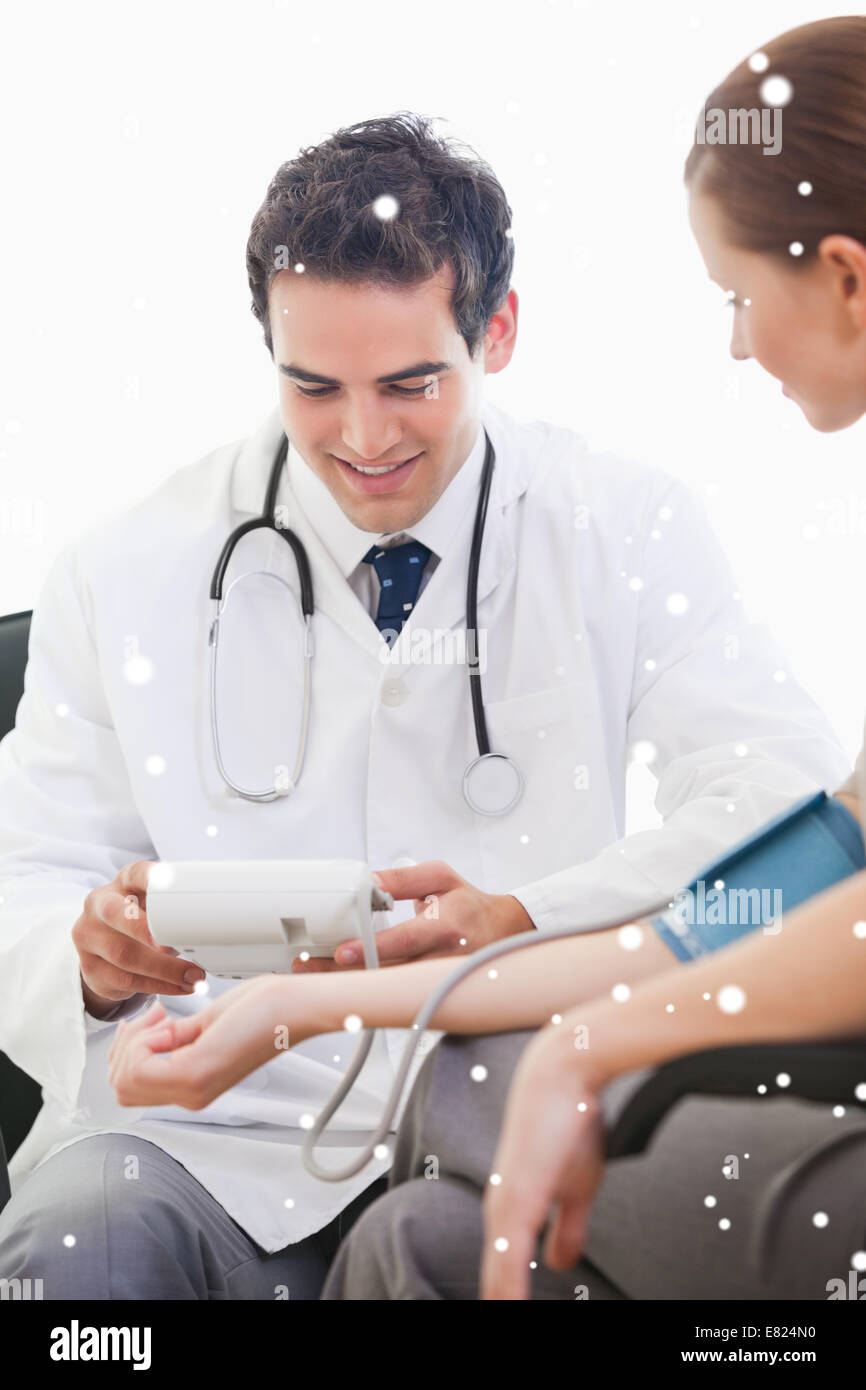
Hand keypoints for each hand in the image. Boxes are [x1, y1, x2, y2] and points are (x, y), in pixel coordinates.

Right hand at [72, 860, 205, 1016]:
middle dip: (145, 929)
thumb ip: (175, 907)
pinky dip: (158, 986)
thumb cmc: (141, 921)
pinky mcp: (90, 968)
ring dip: (165, 970)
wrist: (104, 951)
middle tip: (172, 942)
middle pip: (116, 914)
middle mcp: (99, 905)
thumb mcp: (153, 907)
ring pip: (124, 955)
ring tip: (194, 977)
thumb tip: (222, 917)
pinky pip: (126, 980)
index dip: (151, 878)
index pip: (136, 874)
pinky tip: (180, 988)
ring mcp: (89, 937)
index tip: (169, 883)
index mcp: (122, 883)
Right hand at [108, 975, 298, 1108]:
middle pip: (121, 1089)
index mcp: (192, 1085)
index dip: (125, 1052)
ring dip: (132, 1043)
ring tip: (162, 1020)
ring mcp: (193, 1090)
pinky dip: (143, 1041)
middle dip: (123, 1048)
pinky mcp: (197, 1075)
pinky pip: (139, 1068)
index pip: (130, 1088)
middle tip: (151, 1019)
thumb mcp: (205, 1025)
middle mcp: (191, 1095)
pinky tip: (168, 1025)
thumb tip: (143, 1038)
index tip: (147, 1022)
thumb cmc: (264, 1010)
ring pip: (124, 1081)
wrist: (294, 1007)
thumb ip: (174, 1039)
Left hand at [292, 860, 534, 972]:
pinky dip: (366, 995)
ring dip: (349, 985)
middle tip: (307, 967)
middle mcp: (440, 961)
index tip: (341, 952)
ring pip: (387, 990)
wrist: (504, 933)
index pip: (403, 942)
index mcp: (444, 929)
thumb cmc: (470, 905)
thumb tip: (369, 880)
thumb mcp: (440, 877)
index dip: (371, 949)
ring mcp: (436, 983)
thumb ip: (403, 878)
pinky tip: (340, 990)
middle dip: (344, 972)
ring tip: (314, 976)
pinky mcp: (432, 995)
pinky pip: (396, 998)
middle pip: (386, 974)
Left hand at [480, 1022, 607, 1299]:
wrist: (566, 1071)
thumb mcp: (578, 1186)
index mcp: (511, 1210)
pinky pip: (506, 1264)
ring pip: (495, 1282)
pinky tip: (505, 1312)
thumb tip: (560, 1263)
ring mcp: (502, 1208)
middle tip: (499, 1330)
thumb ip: (567, 1226)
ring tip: (500, 1325)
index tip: (505, 1314)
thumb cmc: (571, 1121)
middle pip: (493, 1284)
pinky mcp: (514, 1201)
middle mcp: (499, 1212)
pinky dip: (506, 1296)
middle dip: (498, 1305)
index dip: (503, 1301)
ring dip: (499, 1304)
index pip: (502, 1275)